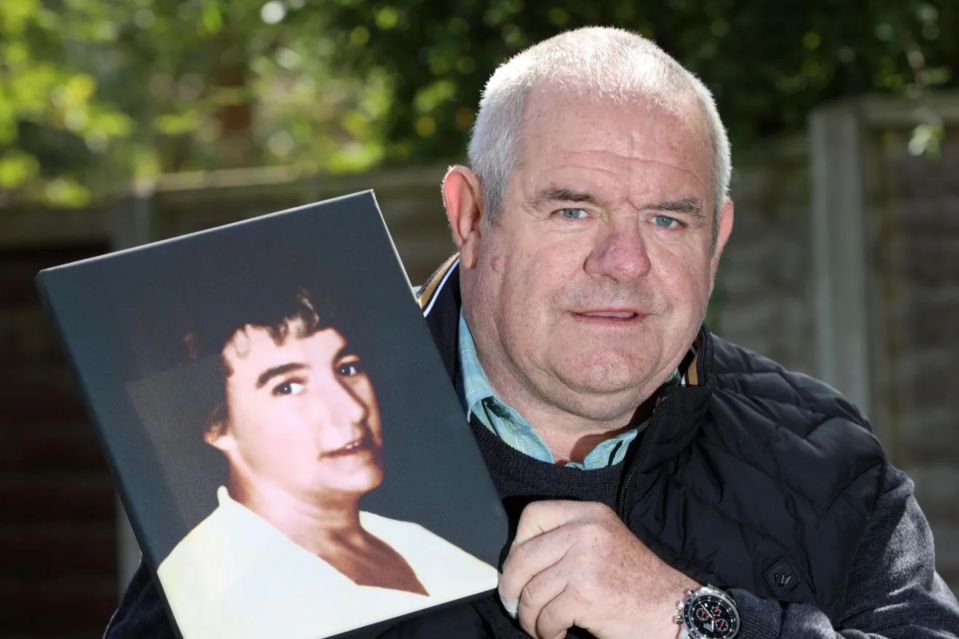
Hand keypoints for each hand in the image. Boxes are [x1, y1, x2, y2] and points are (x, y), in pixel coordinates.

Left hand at [498, 500, 698, 638]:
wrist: (671, 607)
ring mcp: (584, 562)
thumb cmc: (635, 580)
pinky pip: (546, 616)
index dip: (517, 544)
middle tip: (513, 604)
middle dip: (511, 587)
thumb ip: (568, 538)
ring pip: (531, 592)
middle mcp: (585, 531)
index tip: (520, 568)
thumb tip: (518, 557)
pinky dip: (546, 632)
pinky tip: (556, 634)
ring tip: (539, 626)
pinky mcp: (585, 594)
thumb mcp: (604, 540)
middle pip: (523, 556)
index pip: (533, 516)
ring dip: (529, 616)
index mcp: (588, 514)